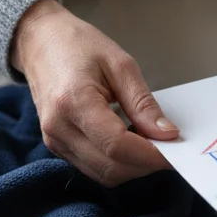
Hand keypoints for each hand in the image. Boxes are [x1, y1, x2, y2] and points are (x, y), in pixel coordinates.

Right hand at [9, 0, 178, 185]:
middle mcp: (59, 128)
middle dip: (145, 164)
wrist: (40, 42)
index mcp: (73, 102)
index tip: (176, 149)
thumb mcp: (120, 64)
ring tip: (150, 144)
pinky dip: (117, 163)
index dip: (151, 154)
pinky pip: (92, 168)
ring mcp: (54, 141)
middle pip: (111, 167)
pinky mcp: (56, 146)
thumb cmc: (78, 45)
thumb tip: (167, 133)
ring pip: (103, 174)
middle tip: (169, 147)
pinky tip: (129, 144)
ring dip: (132, 167)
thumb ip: (143, 103)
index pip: (117, 145)